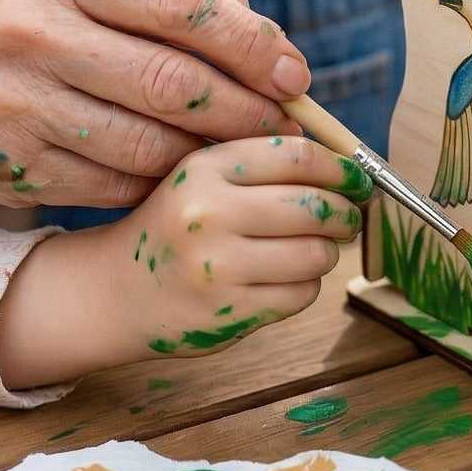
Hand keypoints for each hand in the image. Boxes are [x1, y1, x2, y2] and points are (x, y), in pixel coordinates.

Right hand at [0, 0, 308, 210]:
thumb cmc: (20, 28)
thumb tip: (265, 41)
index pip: (181, 7)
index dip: (251, 44)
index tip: (292, 73)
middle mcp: (33, 35)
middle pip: (173, 83)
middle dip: (243, 109)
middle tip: (282, 123)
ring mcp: (20, 107)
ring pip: (150, 144)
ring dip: (206, 154)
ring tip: (234, 149)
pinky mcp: (19, 167)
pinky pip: (117, 185)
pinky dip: (157, 182)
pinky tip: (171, 171)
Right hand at [0, 134, 365, 387]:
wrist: (115, 291)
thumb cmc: (172, 229)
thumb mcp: (199, 177)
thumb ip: (260, 162)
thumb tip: (348, 165)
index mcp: (204, 170)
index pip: (298, 156)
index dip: (342, 168)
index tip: (356, 179)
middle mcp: (208, 215)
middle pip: (315, 206)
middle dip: (344, 213)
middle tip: (346, 217)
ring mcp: (218, 269)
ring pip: (315, 255)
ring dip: (326, 253)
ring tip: (312, 250)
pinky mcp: (228, 313)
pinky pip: (300, 294)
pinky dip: (305, 286)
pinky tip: (284, 279)